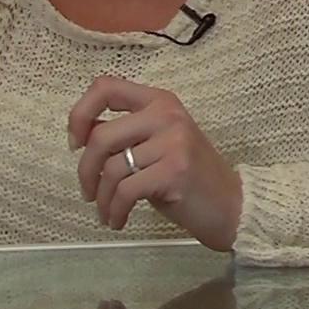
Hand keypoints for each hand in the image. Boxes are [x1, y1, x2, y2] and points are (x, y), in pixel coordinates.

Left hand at [68, 77, 243, 250]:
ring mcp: (173, 141)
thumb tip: (81, 133)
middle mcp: (166, 114)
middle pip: (101, 136)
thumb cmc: (190, 176)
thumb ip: (125, 134)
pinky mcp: (174, 170)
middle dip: (85, 170)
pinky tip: (117, 220)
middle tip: (88, 191)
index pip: (105, 87)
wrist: (231, 205)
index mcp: (159, 100)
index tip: (76, 143)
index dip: (80, 114)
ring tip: (106, 212)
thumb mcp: (157, 145)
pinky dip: (115, 210)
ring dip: (102, 197)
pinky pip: (126, 191)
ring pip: (112, 168)